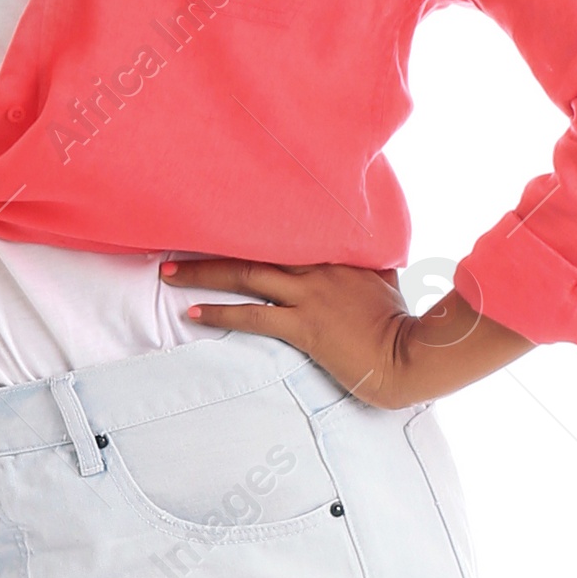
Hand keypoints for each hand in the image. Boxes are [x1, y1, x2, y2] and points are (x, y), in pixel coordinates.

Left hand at [159, 258, 533, 405]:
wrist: (408, 356)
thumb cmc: (397, 322)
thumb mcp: (381, 277)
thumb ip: (360, 261)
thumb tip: (355, 248)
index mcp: (335, 253)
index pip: (281, 231)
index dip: (244, 228)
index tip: (215, 220)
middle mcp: (319, 269)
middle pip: (254, 250)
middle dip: (209, 247)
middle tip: (172, 245)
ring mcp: (311, 296)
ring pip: (246, 277)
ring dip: (202, 275)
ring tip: (167, 274)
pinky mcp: (305, 327)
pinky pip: (253, 317)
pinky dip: (220, 313)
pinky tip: (192, 313)